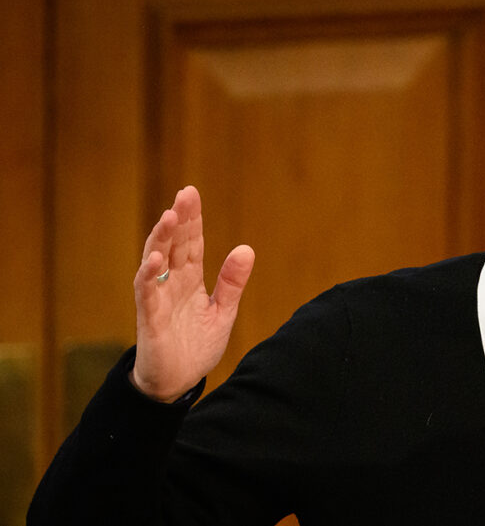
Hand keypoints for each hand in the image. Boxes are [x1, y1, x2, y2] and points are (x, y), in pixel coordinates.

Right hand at [130, 186, 254, 402]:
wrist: (178, 383)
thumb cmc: (196, 346)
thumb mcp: (223, 312)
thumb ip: (232, 282)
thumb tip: (246, 248)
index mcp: (189, 280)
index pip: (191, 244)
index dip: (192, 220)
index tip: (191, 193)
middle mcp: (171, 284)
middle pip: (174, 246)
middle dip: (179, 220)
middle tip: (185, 194)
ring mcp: (158, 300)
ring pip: (156, 262)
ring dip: (162, 239)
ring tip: (170, 216)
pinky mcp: (149, 320)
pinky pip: (146, 294)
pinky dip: (150, 275)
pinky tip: (156, 259)